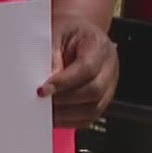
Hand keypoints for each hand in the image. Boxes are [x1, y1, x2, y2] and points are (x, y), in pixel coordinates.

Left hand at [41, 13, 117, 128]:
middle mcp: (110, 67)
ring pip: (94, 108)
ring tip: (45, 111)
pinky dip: (71, 121)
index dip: (64, 82)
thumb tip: (46, 85)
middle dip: (65, 99)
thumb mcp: (55, 33)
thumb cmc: (65, 32)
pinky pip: (90, 117)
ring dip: (67, 113)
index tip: (42, 89)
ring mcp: (110, 85)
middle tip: (42, 101)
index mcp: (98, 45)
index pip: (87, 68)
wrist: (77, 33)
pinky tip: (54, 117)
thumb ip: (51, 57)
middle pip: (94, 90)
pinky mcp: (103, 99)